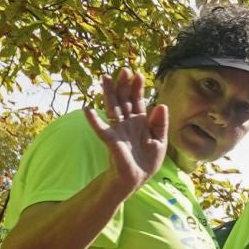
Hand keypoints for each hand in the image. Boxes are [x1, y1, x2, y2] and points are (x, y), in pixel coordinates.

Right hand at [82, 69, 167, 192]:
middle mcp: (127, 122)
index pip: (137, 101)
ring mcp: (118, 130)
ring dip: (108, 93)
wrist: (137, 178)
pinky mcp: (111, 141)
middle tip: (123, 69)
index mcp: (140, 122)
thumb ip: (160, 124)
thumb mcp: (160, 142)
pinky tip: (87, 109)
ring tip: (105, 78)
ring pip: (112, 108)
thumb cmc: (147, 161)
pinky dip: (93, 120)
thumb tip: (161, 105)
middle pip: (124, 100)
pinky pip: (101, 129)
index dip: (137, 88)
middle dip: (123, 85)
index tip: (138, 74)